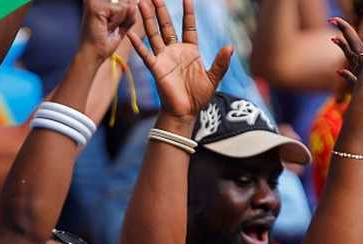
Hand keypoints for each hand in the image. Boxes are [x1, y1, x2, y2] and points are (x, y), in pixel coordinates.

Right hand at [80, 0, 137, 60]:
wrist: (93, 55)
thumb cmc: (104, 43)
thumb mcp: (121, 25)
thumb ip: (129, 14)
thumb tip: (133, 5)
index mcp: (100, 1)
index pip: (125, 3)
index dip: (124, 17)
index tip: (110, 27)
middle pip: (126, 3)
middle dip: (123, 19)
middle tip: (108, 29)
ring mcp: (94, 0)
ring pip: (125, 6)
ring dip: (120, 22)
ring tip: (106, 28)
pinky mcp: (95, 6)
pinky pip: (120, 10)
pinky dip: (116, 22)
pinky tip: (105, 28)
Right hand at [128, 0, 231, 118]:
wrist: (186, 113)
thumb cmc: (200, 97)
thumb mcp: (214, 78)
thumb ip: (221, 62)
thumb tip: (230, 46)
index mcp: (191, 50)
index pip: (188, 26)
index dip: (188, 12)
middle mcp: (175, 51)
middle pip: (167, 26)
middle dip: (161, 10)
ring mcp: (164, 58)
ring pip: (154, 34)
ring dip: (148, 20)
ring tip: (141, 3)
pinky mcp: (156, 69)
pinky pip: (146, 54)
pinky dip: (139, 45)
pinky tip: (131, 34)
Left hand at [329, 10, 362, 122]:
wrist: (361, 117)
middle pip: (353, 42)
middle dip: (344, 29)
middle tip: (332, 19)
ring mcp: (359, 76)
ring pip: (350, 57)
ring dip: (342, 46)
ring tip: (333, 38)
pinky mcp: (358, 88)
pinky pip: (351, 78)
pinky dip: (346, 74)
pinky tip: (339, 71)